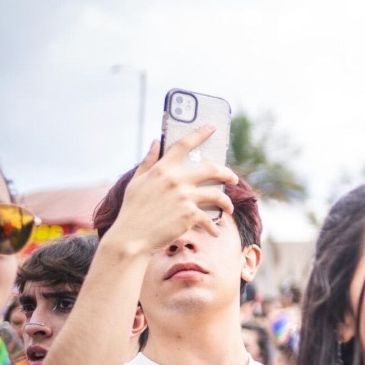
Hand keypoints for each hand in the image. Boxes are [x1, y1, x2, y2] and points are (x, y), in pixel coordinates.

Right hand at [103, 127, 237, 255]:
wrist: (131, 237)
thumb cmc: (133, 210)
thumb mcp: (137, 182)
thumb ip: (148, 161)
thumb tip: (156, 141)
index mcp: (162, 169)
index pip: (184, 145)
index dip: (200, 133)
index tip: (213, 126)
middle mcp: (176, 180)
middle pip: (212, 169)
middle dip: (227, 173)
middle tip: (233, 178)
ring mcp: (184, 197)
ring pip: (217, 195)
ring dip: (227, 203)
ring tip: (228, 208)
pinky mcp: (190, 215)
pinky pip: (210, 219)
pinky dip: (214, 227)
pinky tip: (215, 232)